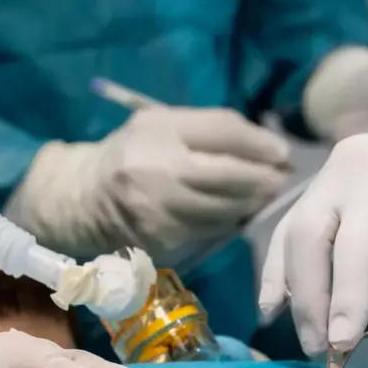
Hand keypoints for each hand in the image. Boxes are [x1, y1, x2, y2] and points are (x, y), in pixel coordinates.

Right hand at [5, 107, 292, 257]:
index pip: (224, 130)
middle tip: (284, 180)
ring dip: (252, 204)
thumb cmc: (135, 156)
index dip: (260, 143)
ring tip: (266, 198)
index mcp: (157, 129)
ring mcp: (157, 208)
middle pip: (229, 173)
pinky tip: (237, 216)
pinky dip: (228, 223)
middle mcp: (156, 168)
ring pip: (224, 208)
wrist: (84, 199)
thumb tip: (269, 148)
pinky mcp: (160, 240)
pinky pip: (209, 231)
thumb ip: (209, 131)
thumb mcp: (162, 127)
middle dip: (264, 178)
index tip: (283, 153)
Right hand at [259, 96, 367, 355]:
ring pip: (291, 235)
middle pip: (308, 239)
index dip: (345, 297)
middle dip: (310, 300)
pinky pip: (289, 231)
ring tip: (306, 337)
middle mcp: (343, 172)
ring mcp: (323, 176)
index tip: (342, 345)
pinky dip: (283, 271)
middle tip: (321, 349)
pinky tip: (276, 306)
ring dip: (293, 291)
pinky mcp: (315, 189)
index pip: (354, 245)